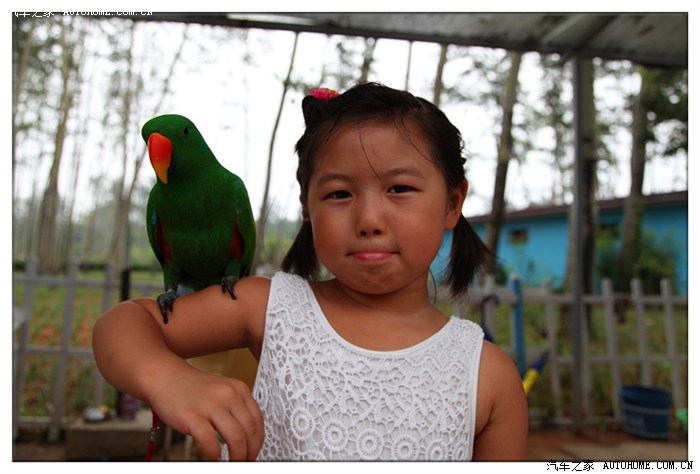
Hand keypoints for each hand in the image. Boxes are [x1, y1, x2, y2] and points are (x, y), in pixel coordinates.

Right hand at [148, 366, 263, 460]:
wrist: (167, 377)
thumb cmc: (194, 389)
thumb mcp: (223, 391)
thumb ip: (236, 409)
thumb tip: (248, 436)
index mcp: (238, 389)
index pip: (257, 420)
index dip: (258, 440)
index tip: (255, 450)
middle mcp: (228, 395)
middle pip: (249, 431)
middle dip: (250, 451)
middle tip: (246, 460)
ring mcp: (210, 405)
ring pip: (235, 437)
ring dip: (237, 455)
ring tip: (234, 461)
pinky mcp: (192, 416)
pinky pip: (210, 441)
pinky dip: (215, 453)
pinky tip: (215, 456)